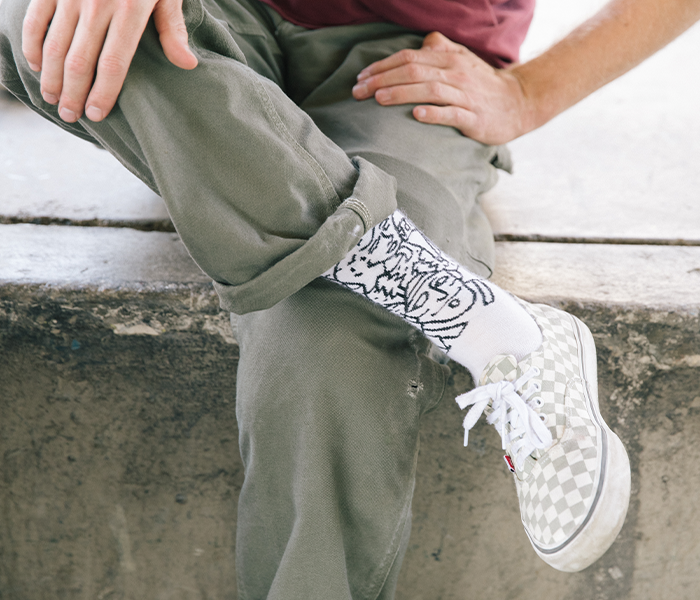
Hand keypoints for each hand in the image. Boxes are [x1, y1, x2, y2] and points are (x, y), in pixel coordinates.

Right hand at [22, 0, 197, 122]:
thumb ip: (172, 29)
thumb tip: (187, 65)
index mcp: (129, 11)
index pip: (113, 64)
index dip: (103, 93)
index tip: (97, 115)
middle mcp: (97, 4)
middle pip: (80, 61)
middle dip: (74, 93)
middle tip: (72, 116)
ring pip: (55, 45)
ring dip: (51, 77)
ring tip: (54, 101)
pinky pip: (36, 18)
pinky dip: (32, 44)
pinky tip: (36, 67)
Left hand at [351, 32, 533, 144]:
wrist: (518, 104)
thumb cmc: (483, 84)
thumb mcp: (462, 60)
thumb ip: (441, 49)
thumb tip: (422, 41)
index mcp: (449, 59)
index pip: (409, 58)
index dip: (382, 66)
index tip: (360, 78)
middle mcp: (456, 73)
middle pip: (413, 71)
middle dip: (382, 80)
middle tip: (357, 92)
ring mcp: (466, 96)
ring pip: (430, 90)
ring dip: (401, 93)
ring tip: (378, 99)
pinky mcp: (474, 119)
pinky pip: (452, 114)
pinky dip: (434, 113)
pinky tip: (416, 115)